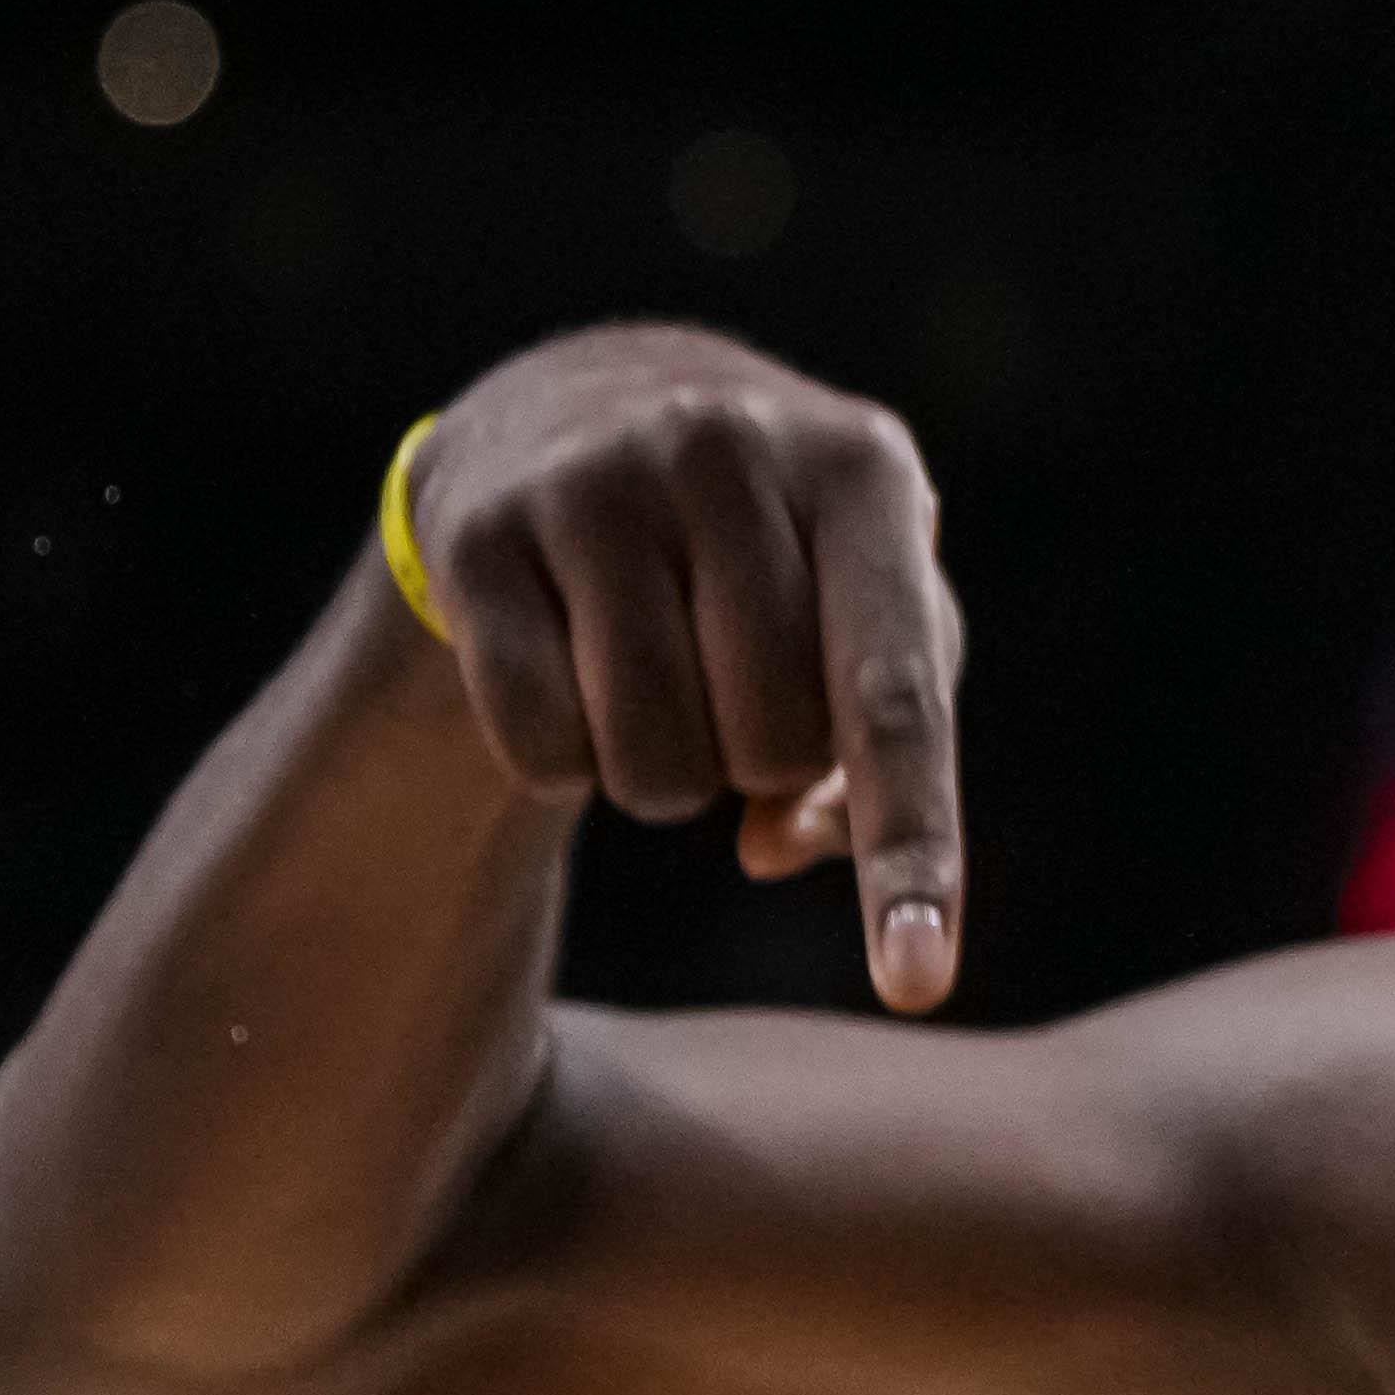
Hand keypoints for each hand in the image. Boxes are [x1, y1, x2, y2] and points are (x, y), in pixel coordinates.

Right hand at [406, 324, 965, 1011]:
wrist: (574, 407)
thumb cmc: (768, 547)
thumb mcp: (858, 605)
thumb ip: (872, 746)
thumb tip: (778, 844)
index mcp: (862, 467)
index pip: (897, 696)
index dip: (913, 849)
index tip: (919, 988)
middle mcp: (726, 448)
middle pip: (769, 745)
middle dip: (759, 759)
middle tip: (729, 678)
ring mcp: (592, 481)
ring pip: (653, 764)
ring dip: (662, 773)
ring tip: (654, 677)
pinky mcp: (476, 533)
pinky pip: (539, 749)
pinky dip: (563, 761)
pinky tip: (562, 669)